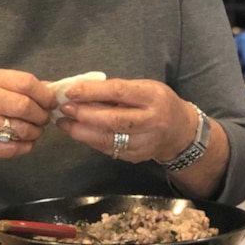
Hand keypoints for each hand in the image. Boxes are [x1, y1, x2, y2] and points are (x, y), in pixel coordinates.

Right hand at [0, 69, 56, 162]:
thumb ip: (19, 86)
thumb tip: (52, 88)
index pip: (25, 82)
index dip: (44, 94)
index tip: (52, 102)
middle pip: (25, 106)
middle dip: (41, 115)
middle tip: (44, 120)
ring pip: (20, 129)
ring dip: (35, 133)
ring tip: (34, 132)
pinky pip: (12, 148)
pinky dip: (25, 147)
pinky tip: (24, 143)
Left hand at [54, 78, 198, 162]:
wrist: (181, 131)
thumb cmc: (157, 102)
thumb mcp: (144, 88)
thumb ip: (117, 90)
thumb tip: (81, 91)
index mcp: (152, 97)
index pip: (119, 92)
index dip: (92, 92)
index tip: (71, 91)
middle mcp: (151, 120)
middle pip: (113, 119)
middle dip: (84, 114)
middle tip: (64, 108)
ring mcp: (145, 142)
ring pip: (108, 138)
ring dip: (81, 131)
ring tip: (64, 122)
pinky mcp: (137, 156)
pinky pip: (109, 148)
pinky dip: (90, 140)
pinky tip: (77, 132)